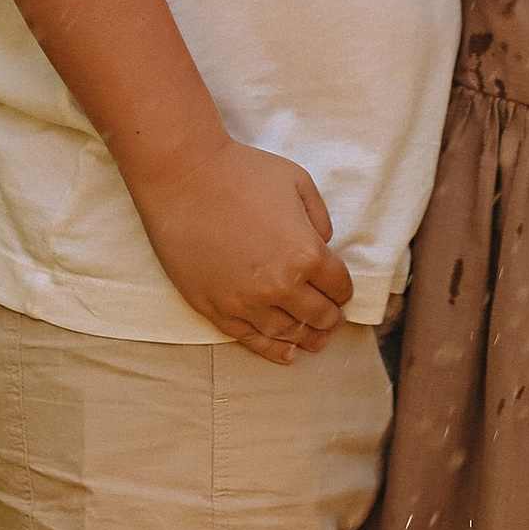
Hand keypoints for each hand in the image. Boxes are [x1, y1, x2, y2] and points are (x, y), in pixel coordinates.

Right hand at [132, 136, 352, 364]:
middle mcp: (280, 285)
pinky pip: (250, 339)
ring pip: (287, 332)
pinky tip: (286, 355)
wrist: (184, 180)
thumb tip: (322, 245)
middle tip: (333, 320)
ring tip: (316, 341)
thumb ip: (319, 219)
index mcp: (306, 254)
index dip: (344, 291)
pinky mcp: (216, 308)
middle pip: (317, 315)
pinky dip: (272, 350)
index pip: (338, 286)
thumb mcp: (299, 183)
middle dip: (330, 318)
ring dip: (306, 339)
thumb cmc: (242, 174)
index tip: (341, 292)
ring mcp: (246, 302)